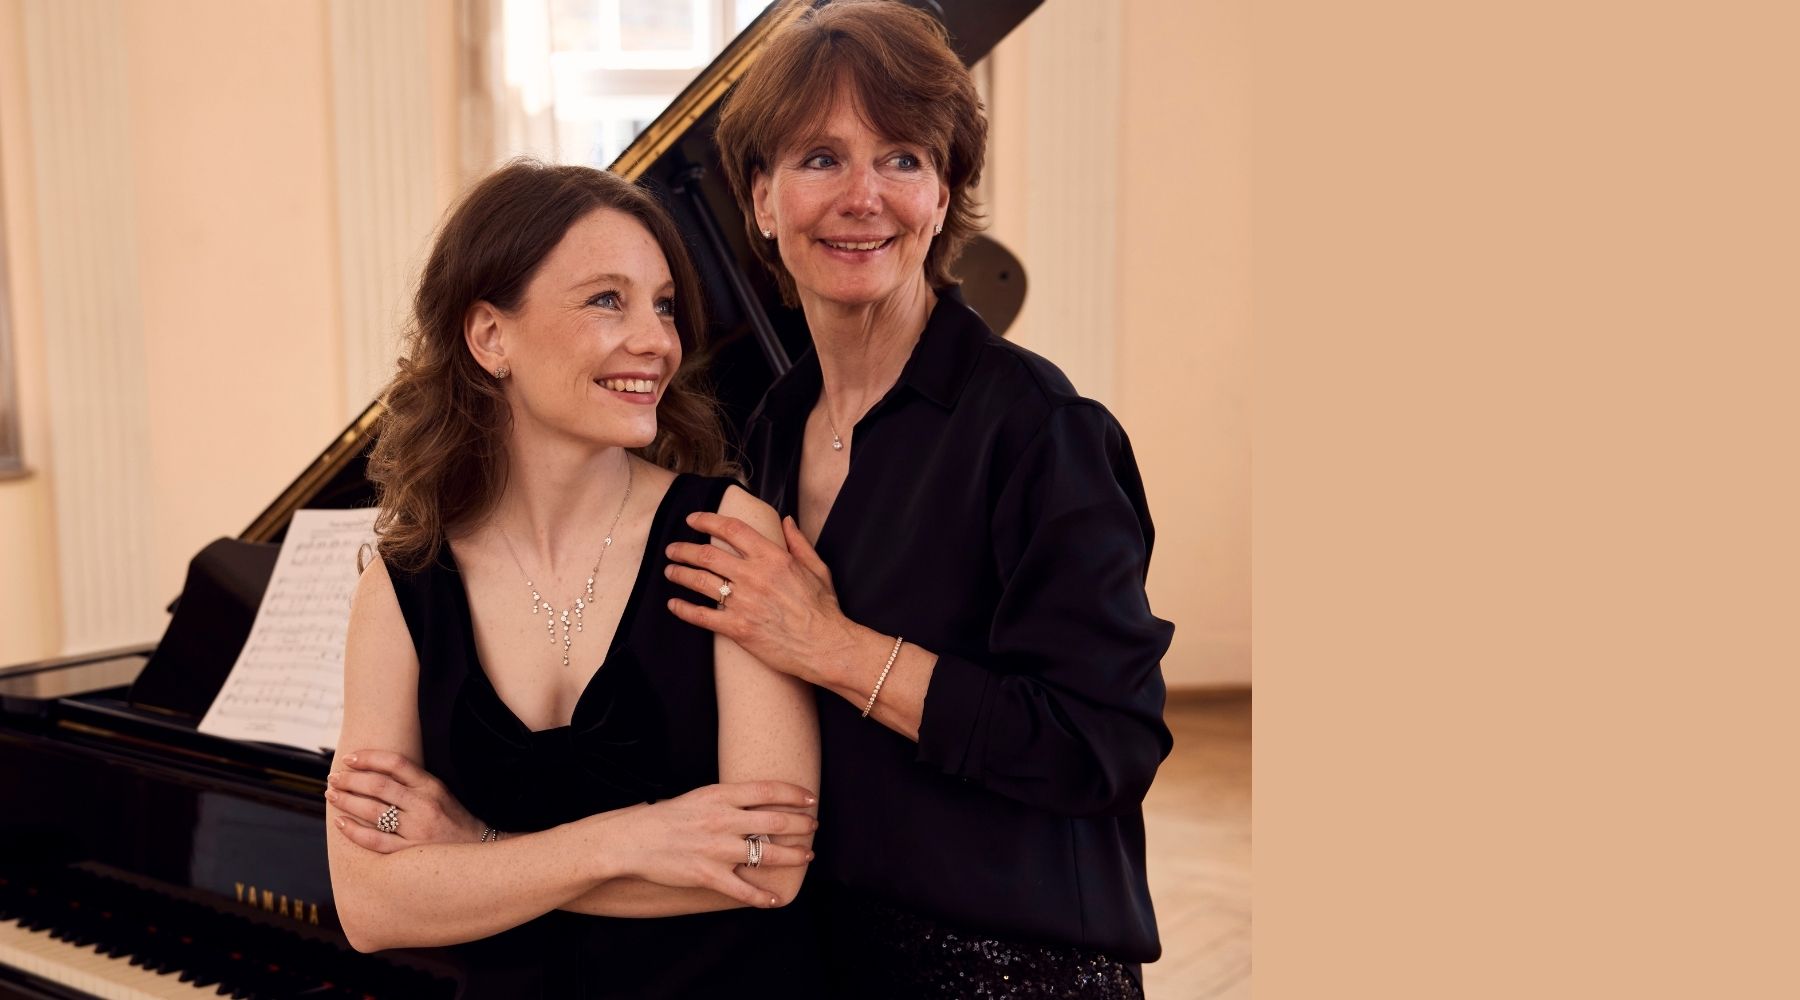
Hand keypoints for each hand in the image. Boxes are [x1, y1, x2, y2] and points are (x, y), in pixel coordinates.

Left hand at [327, 749, 486, 852]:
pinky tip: (341, 823)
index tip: (350, 759)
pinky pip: (375, 841)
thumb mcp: (440, 792)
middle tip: (333, 778)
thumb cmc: (453, 819)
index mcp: (431, 787)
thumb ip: (413, 781)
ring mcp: (416, 831)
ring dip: (347, 801)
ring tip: (332, 795)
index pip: (396, 764)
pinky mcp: (409, 853)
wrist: (476, 851)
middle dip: (351, 780)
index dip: (369, 758)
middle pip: (379, 786)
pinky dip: (354, 831)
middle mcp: (423, 806)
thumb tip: (374, 771)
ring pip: (373, 812)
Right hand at [604, 781, 817, 907]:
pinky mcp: (707, 874)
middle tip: (813, 827)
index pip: (767, 790)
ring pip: (767, 853)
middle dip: (801, 824)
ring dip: (792, 856)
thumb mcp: (700, 797)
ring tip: (806, 856)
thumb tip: (762, 802)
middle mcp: (722, 820)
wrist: (633, 840)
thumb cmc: (666, 817)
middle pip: (774, 820)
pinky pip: (742, 889)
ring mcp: (716, 848)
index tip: (810, 799)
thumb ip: (729, 799)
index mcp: (720, 795)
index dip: (794, 794)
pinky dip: (761, 896)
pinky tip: (774, 899)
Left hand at [664, 513, 856, 684]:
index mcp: (773, 557)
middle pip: (707, 554)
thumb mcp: (817, 568)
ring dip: (679, 574)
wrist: (826, 646)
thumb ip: (799, 542)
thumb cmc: (824, 609)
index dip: (706, 521)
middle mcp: (755, 576)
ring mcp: (744, 603)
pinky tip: (673, 605)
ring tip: (670, 571)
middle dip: (683, 549)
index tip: (692, 520)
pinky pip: (702, 616)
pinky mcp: (738, 628)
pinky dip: (683, 609)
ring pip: (700, 582)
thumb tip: (787, 520)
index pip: (731, 529)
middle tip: (673, 549)